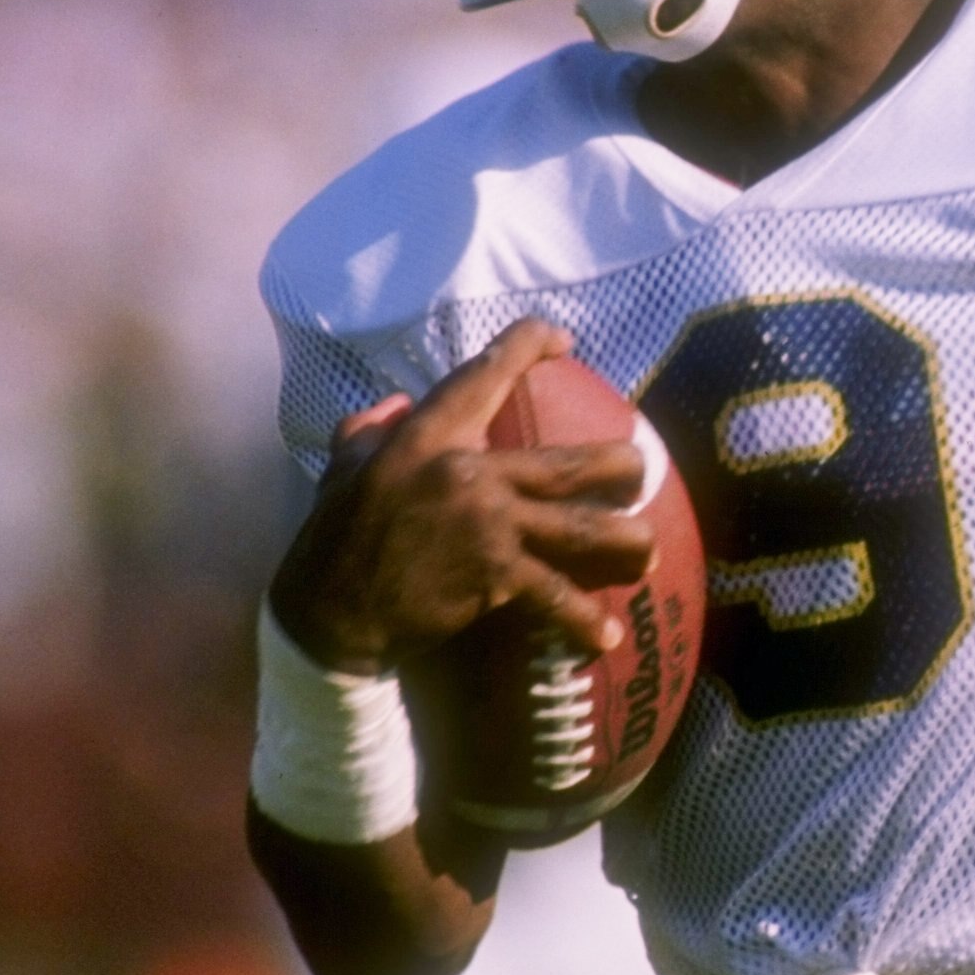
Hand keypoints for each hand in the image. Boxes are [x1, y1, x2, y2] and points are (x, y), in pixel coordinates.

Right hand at [264, 318, 653, 674]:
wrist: (329, 613)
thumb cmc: (335, 540)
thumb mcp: (344, 470)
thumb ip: (371, 431)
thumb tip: (396, 405)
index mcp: (427, 437)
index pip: (484, 373)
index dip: (530, 345)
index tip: (564, 340)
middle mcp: (466, 471)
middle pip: (568, 462)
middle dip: (620, 467)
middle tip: (641, 472)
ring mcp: (487, 524)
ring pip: (581, 527)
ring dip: (626, 541)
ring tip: (646, 552)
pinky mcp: (494, 576)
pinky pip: (556, 597)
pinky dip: (585, 620)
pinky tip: (608, 634)